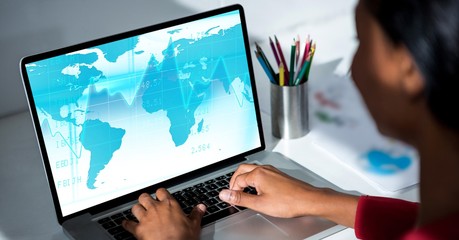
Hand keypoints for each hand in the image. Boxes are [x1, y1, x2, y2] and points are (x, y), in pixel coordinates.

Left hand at [122, 188, 205, 239]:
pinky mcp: (138, 229)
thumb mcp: (194, 225)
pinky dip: (126, 224)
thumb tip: (201, 208)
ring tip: (138, 211)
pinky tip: (125, 224)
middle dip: (145, 199)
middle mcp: (156, 209)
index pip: (162, 192)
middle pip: (145, 197)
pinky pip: (128, 224)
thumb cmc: (182, 238)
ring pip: (136, 208)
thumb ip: (196, 214)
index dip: (160, 193)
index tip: (161, 195)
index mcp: (169, 205)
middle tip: (147, 202)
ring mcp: (146, 218)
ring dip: (136, 209)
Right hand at [218, 164, 357, 226]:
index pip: (237, 180)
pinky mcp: (278, 175)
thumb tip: (225, 194)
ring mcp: (272, 171)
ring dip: (244, 179)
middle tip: (233, 193)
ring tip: (243, 192)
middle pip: (242, 170)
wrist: (308, 200)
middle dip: (235, 181)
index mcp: (258, 174)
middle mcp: (264, 169)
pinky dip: (254, 180)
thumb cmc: (289, 202)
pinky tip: (257, 190)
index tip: (231, 200)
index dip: (232, 191)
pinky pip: (261, 173)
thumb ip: (240, 199)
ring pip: (252, 170)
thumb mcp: (260, 204)